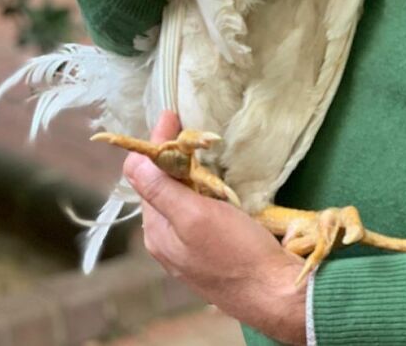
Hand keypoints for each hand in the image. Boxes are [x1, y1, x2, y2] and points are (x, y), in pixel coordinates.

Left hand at [125, 111, 306, 345]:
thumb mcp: (196, 216)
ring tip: (201, 147)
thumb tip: (131, 161)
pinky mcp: (210, 247)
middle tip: (188, 126)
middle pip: (161, 185)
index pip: (144, 175)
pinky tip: (214, 181)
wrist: (273, 291)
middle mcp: (166, 238)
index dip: (156, 143)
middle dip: (170, 154)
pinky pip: (197, 209)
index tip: (172, 115)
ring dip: (187, 170)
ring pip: (179, 197)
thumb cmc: (235, 252)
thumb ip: (162, 190)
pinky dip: (201, 188)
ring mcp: (188, 245)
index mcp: (157, 230)